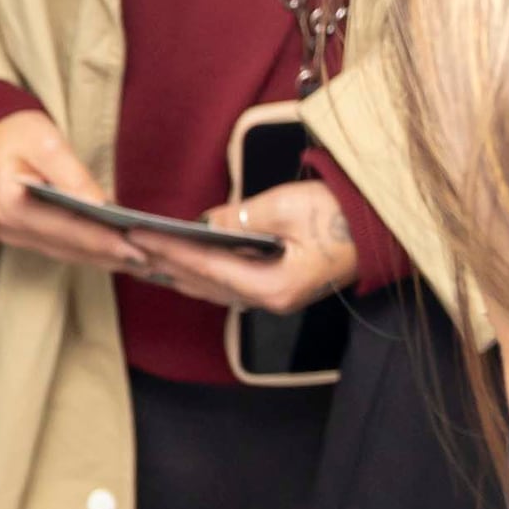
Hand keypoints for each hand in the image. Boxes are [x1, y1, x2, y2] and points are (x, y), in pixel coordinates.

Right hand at [0, 109, 158, 274]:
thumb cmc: (15, 132)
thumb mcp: (46, 141)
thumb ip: (73, 176)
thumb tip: (103, 208)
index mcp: (8, 203)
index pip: (67, 228)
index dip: (105, 240)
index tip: (140, 248)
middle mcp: (7, 228)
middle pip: (69, 248)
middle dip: (112, 255)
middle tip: (154, 261)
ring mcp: (12, 236)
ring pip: (68, 253)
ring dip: (105, 258)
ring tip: (144, 261)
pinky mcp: (22, 236)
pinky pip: (63, 248)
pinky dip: (91, 250)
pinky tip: (118, 252)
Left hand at [129, 177, 358, 314]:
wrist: (378, 228)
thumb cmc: (337, 216)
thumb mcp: (285, 207)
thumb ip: (240, 217)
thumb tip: (206, 222)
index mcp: (271, 286)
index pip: (205, 267)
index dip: (168, 250)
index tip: (137, 235)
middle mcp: (269, 300)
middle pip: (205, 284)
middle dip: (166, 265)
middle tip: (129, 247)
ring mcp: (275, 297)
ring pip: (215, 289)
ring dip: (181, 272)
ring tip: (147, 257)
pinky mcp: (278, 287)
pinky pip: (231, 284)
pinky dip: (204, 273)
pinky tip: (186, 263)